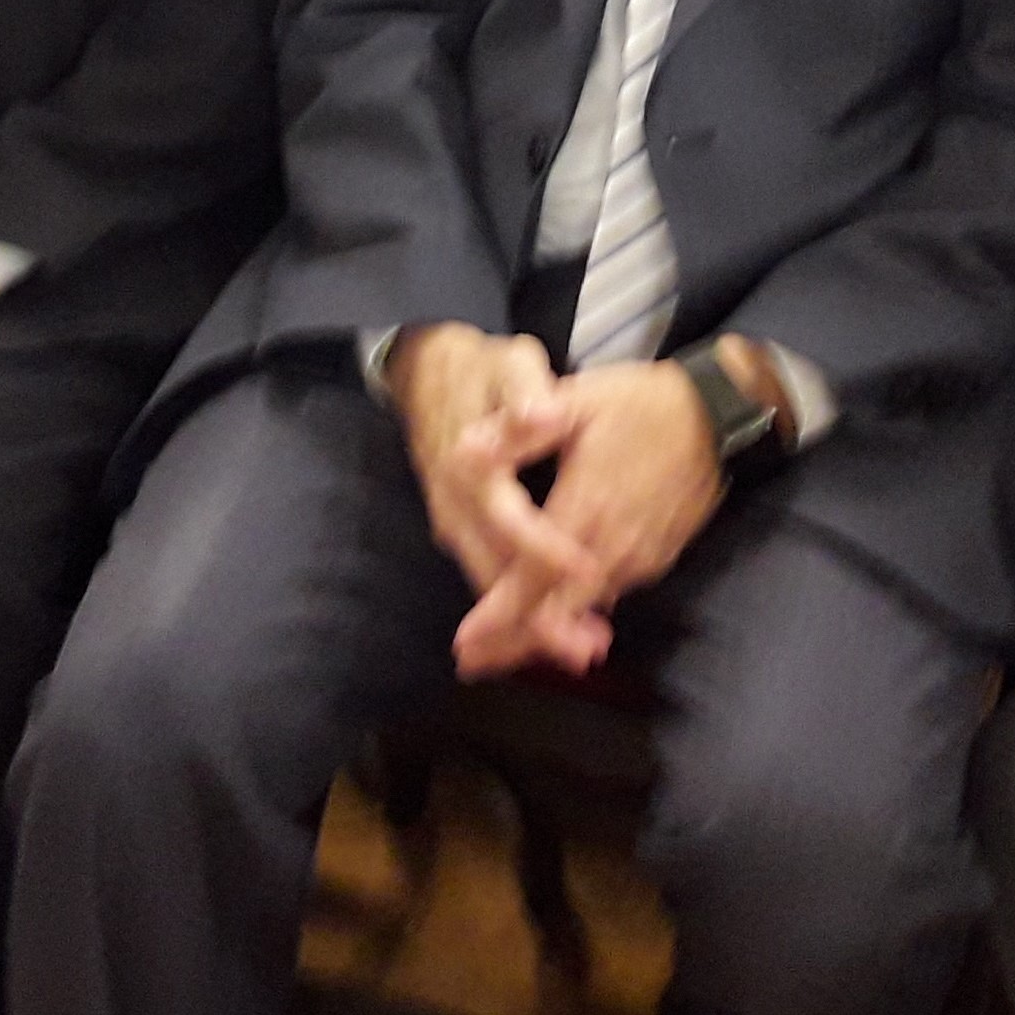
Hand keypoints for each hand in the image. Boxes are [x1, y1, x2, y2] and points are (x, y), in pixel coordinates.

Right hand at [391, 325, 598, 619]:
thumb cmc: (480, 369)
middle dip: (540, 616)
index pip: (510, 521)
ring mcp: (454, 525)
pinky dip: (520, 608)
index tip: (586, 570)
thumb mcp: (508, 365)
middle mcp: (455, 507)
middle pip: (496, 572)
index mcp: (469, 468)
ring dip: (532, 621)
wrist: (428, 373)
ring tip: (581, 649)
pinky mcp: (460, 533)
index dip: (547, 550)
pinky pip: (490, 577)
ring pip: (491, 584)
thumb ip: (526, 394)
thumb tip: (542, 415)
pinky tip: (555, 627)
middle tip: (586, 648)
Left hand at [453, 356, 730, 678]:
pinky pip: (612, 593)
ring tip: (508, 649)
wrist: (718, 415)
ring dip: (549, 632)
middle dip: (514, 642)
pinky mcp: (659, 558)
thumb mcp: (576, 401)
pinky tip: (563, 618)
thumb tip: (467, 448)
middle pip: (558, 613)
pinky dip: (583, 612)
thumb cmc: (641, 404)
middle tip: (474, 664)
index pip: (533, 580)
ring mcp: (640, 557)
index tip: (466, 644)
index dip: (498, 616)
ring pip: (587, 610)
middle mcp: (613, 546)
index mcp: (584, 509)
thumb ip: (520, 430)